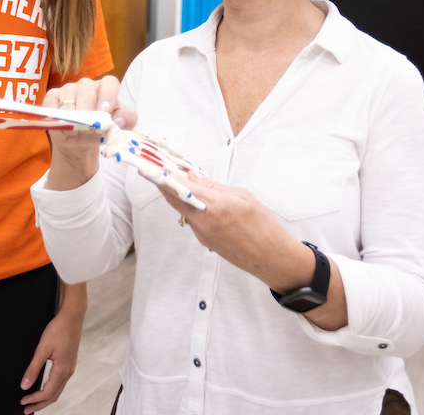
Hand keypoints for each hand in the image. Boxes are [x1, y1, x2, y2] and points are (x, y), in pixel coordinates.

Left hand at [19, 301, 83, 412]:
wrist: (72, 317)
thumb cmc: (58, 330)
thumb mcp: (42, 349)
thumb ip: (33, 368)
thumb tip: (25, 385)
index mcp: (62, 370)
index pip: (47, 392)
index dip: (34, 400)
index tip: (23, 402)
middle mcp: (68, 372)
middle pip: (54, 395)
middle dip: (40, 404)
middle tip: (27, 410)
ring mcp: (70, 368)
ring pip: (58, 390)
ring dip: (46, 398)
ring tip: (34, 402)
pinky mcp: (69, 363)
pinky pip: (61, 382)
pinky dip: (52, 390)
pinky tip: (45, 388)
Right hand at [43, 77, 135, 190]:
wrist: (79, 138)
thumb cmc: (99, 129)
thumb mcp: (115, 128)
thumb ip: (125, 121)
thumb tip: (118, 120)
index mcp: (105, 88)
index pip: (110, 83)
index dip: (108, 95)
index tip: (105, 111)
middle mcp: (86, 84)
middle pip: (87, 93)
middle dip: (88, 113)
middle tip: (89, 129)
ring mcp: (68, 88)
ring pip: (70, 102)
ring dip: (73, 120)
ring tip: (77, 131)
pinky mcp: (52, 96)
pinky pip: (53, 107)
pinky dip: (58, 120)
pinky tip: (64, 127)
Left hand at [159, 171, 308, 290]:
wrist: (271, 258)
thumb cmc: (263, 227)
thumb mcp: (243, 197)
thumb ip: (214, 187)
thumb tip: (193, 177)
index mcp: (216, 206)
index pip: (181, 188)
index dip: (164, 176)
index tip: (152, 165)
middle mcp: (204, 222)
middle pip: (175, 200)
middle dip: (164, 183)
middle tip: (158, 168)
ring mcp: (203, 234)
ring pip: (182, 210)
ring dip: (177, 195)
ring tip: (179, 179)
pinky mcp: (205, 241)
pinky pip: (191, 219)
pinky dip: (189, 206)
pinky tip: (194, 198)